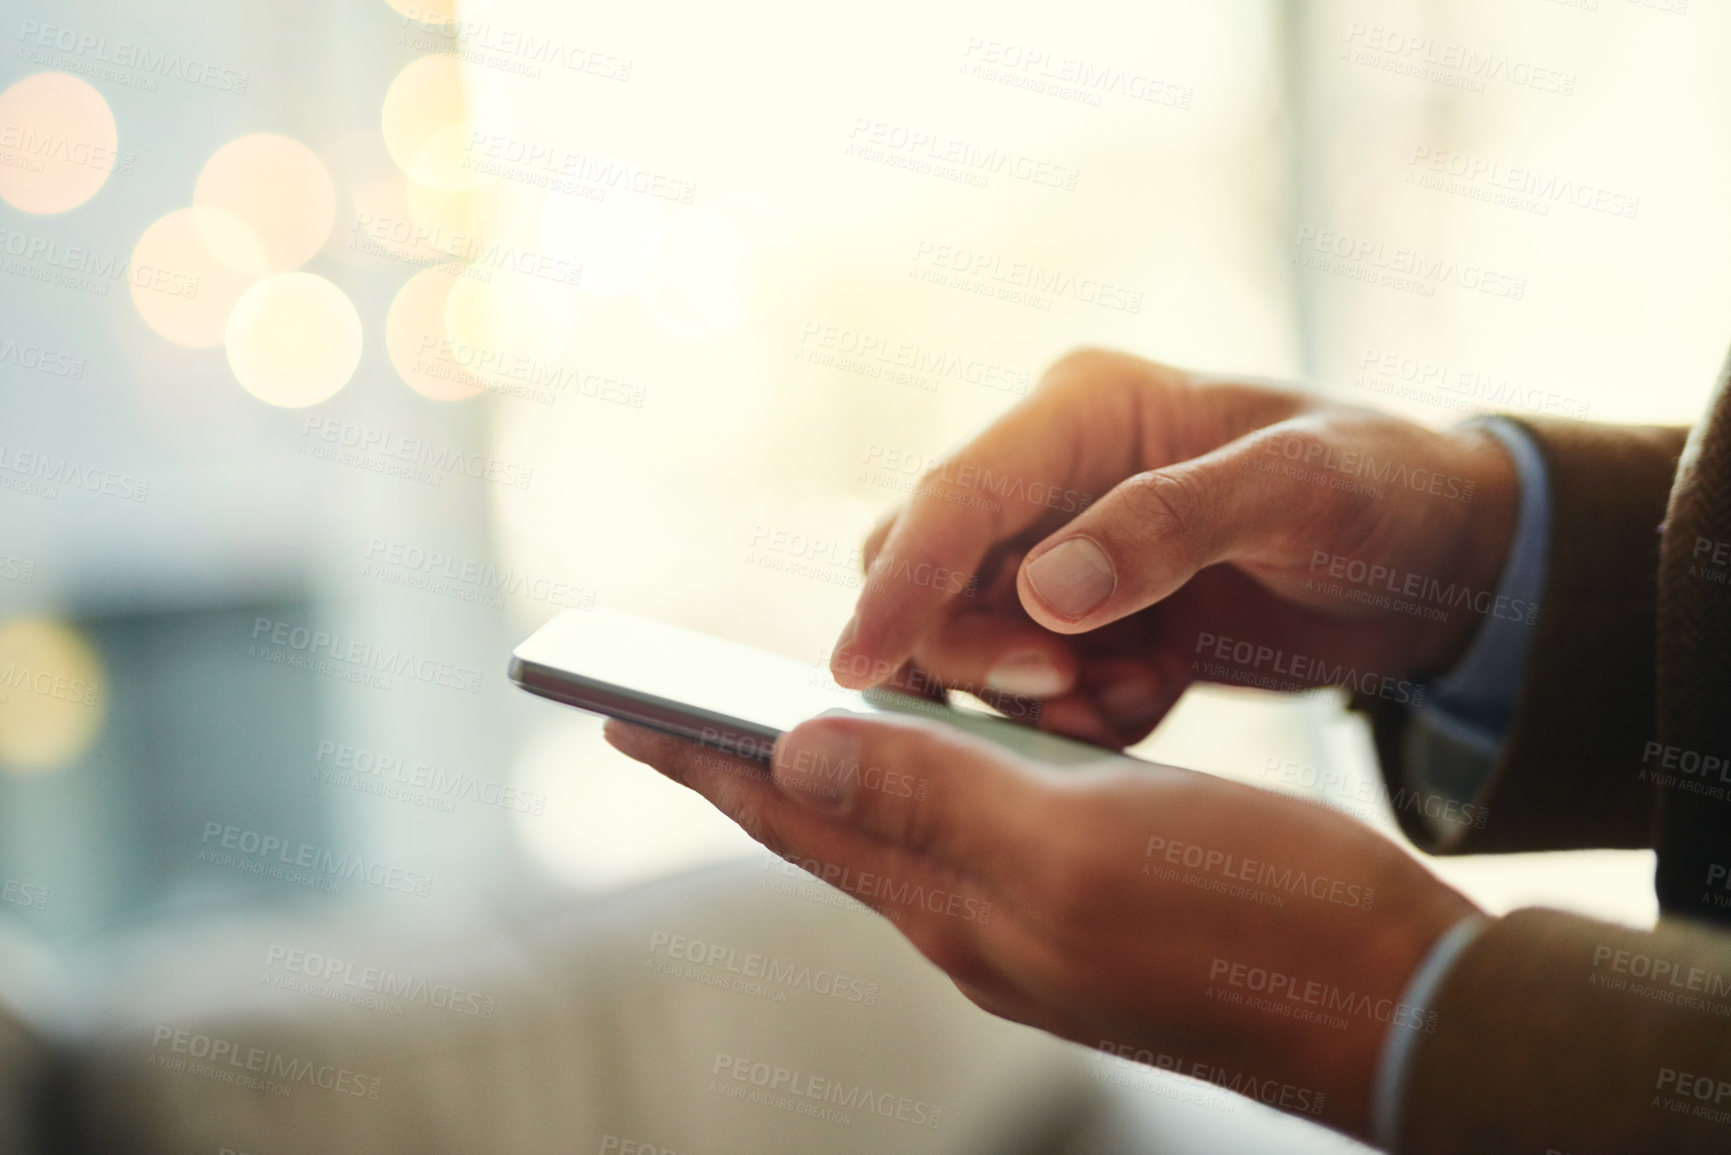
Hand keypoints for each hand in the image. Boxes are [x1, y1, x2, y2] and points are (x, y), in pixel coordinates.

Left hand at [603, 711, 1480, 1141]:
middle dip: (748, 763)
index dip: (705, 760)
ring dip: (838, 766)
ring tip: (781, 719)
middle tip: (671, 709)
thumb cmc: (1257, 918)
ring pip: (905, 829)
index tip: (618, 711)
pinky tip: (945, 748)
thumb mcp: (1079, 845)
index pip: (796, 818)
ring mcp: (1039, 923)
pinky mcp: (1099, 906)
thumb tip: (796, 749)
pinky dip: (939, 775)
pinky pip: (983, 832)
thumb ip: (934, 800)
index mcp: (957, 906)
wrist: (1398, 1003)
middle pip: (833, 827)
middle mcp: (978, 924)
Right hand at [833, 349, 1520, 746]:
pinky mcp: (1084, 625)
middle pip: (930, 572)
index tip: (855, 666)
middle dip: (971, 650)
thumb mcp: (1302, 490)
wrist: (1442, 564)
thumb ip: (1172, 526)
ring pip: (966, 642)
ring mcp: (1062, 555)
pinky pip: (1027, 691)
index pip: (956, 494)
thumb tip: (1047, 591)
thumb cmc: (1386, 490)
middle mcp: (1050, 479)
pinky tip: (1146, 701)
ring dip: (1027, 696)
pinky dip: (1072, 719)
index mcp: (1084, 411)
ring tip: (1131, 696)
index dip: (901, 580)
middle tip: (1064, 691)